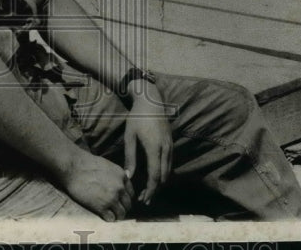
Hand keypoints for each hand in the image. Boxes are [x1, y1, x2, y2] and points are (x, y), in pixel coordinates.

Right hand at [58, 149, 134, 220]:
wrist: (73, 168)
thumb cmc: (87, 164)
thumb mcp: (107, 165)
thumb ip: (117, 174)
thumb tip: (126, 176)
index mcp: (122, 176)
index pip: (131, 193)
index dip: (125, 198)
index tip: (120, 201)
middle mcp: (120, 188)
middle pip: (128, 204)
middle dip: (123, 208)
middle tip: (116, 209)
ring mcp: (111, 198)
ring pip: (121, 213)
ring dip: (117, 215)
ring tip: (112, 215)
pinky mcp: (101, 207)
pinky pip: (110, 218)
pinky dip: (108, 218)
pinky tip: (104, 215)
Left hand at [123, 84, 172, 204]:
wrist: (151, 101)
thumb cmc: (137, 118)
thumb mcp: (129, 136)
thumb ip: (130, 157)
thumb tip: (128, 176)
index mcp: (154, 148)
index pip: (155, 176)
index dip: (151, 190)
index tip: (145, 200)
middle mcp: (165, 149)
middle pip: (164, 177)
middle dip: (155, 190)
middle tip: (144, 199)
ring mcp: (170, 146)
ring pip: (168, 171)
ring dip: (160, 183)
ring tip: (149, 190)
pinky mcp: (171, 144)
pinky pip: (170, 163)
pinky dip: (163, 173)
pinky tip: (155, 176)